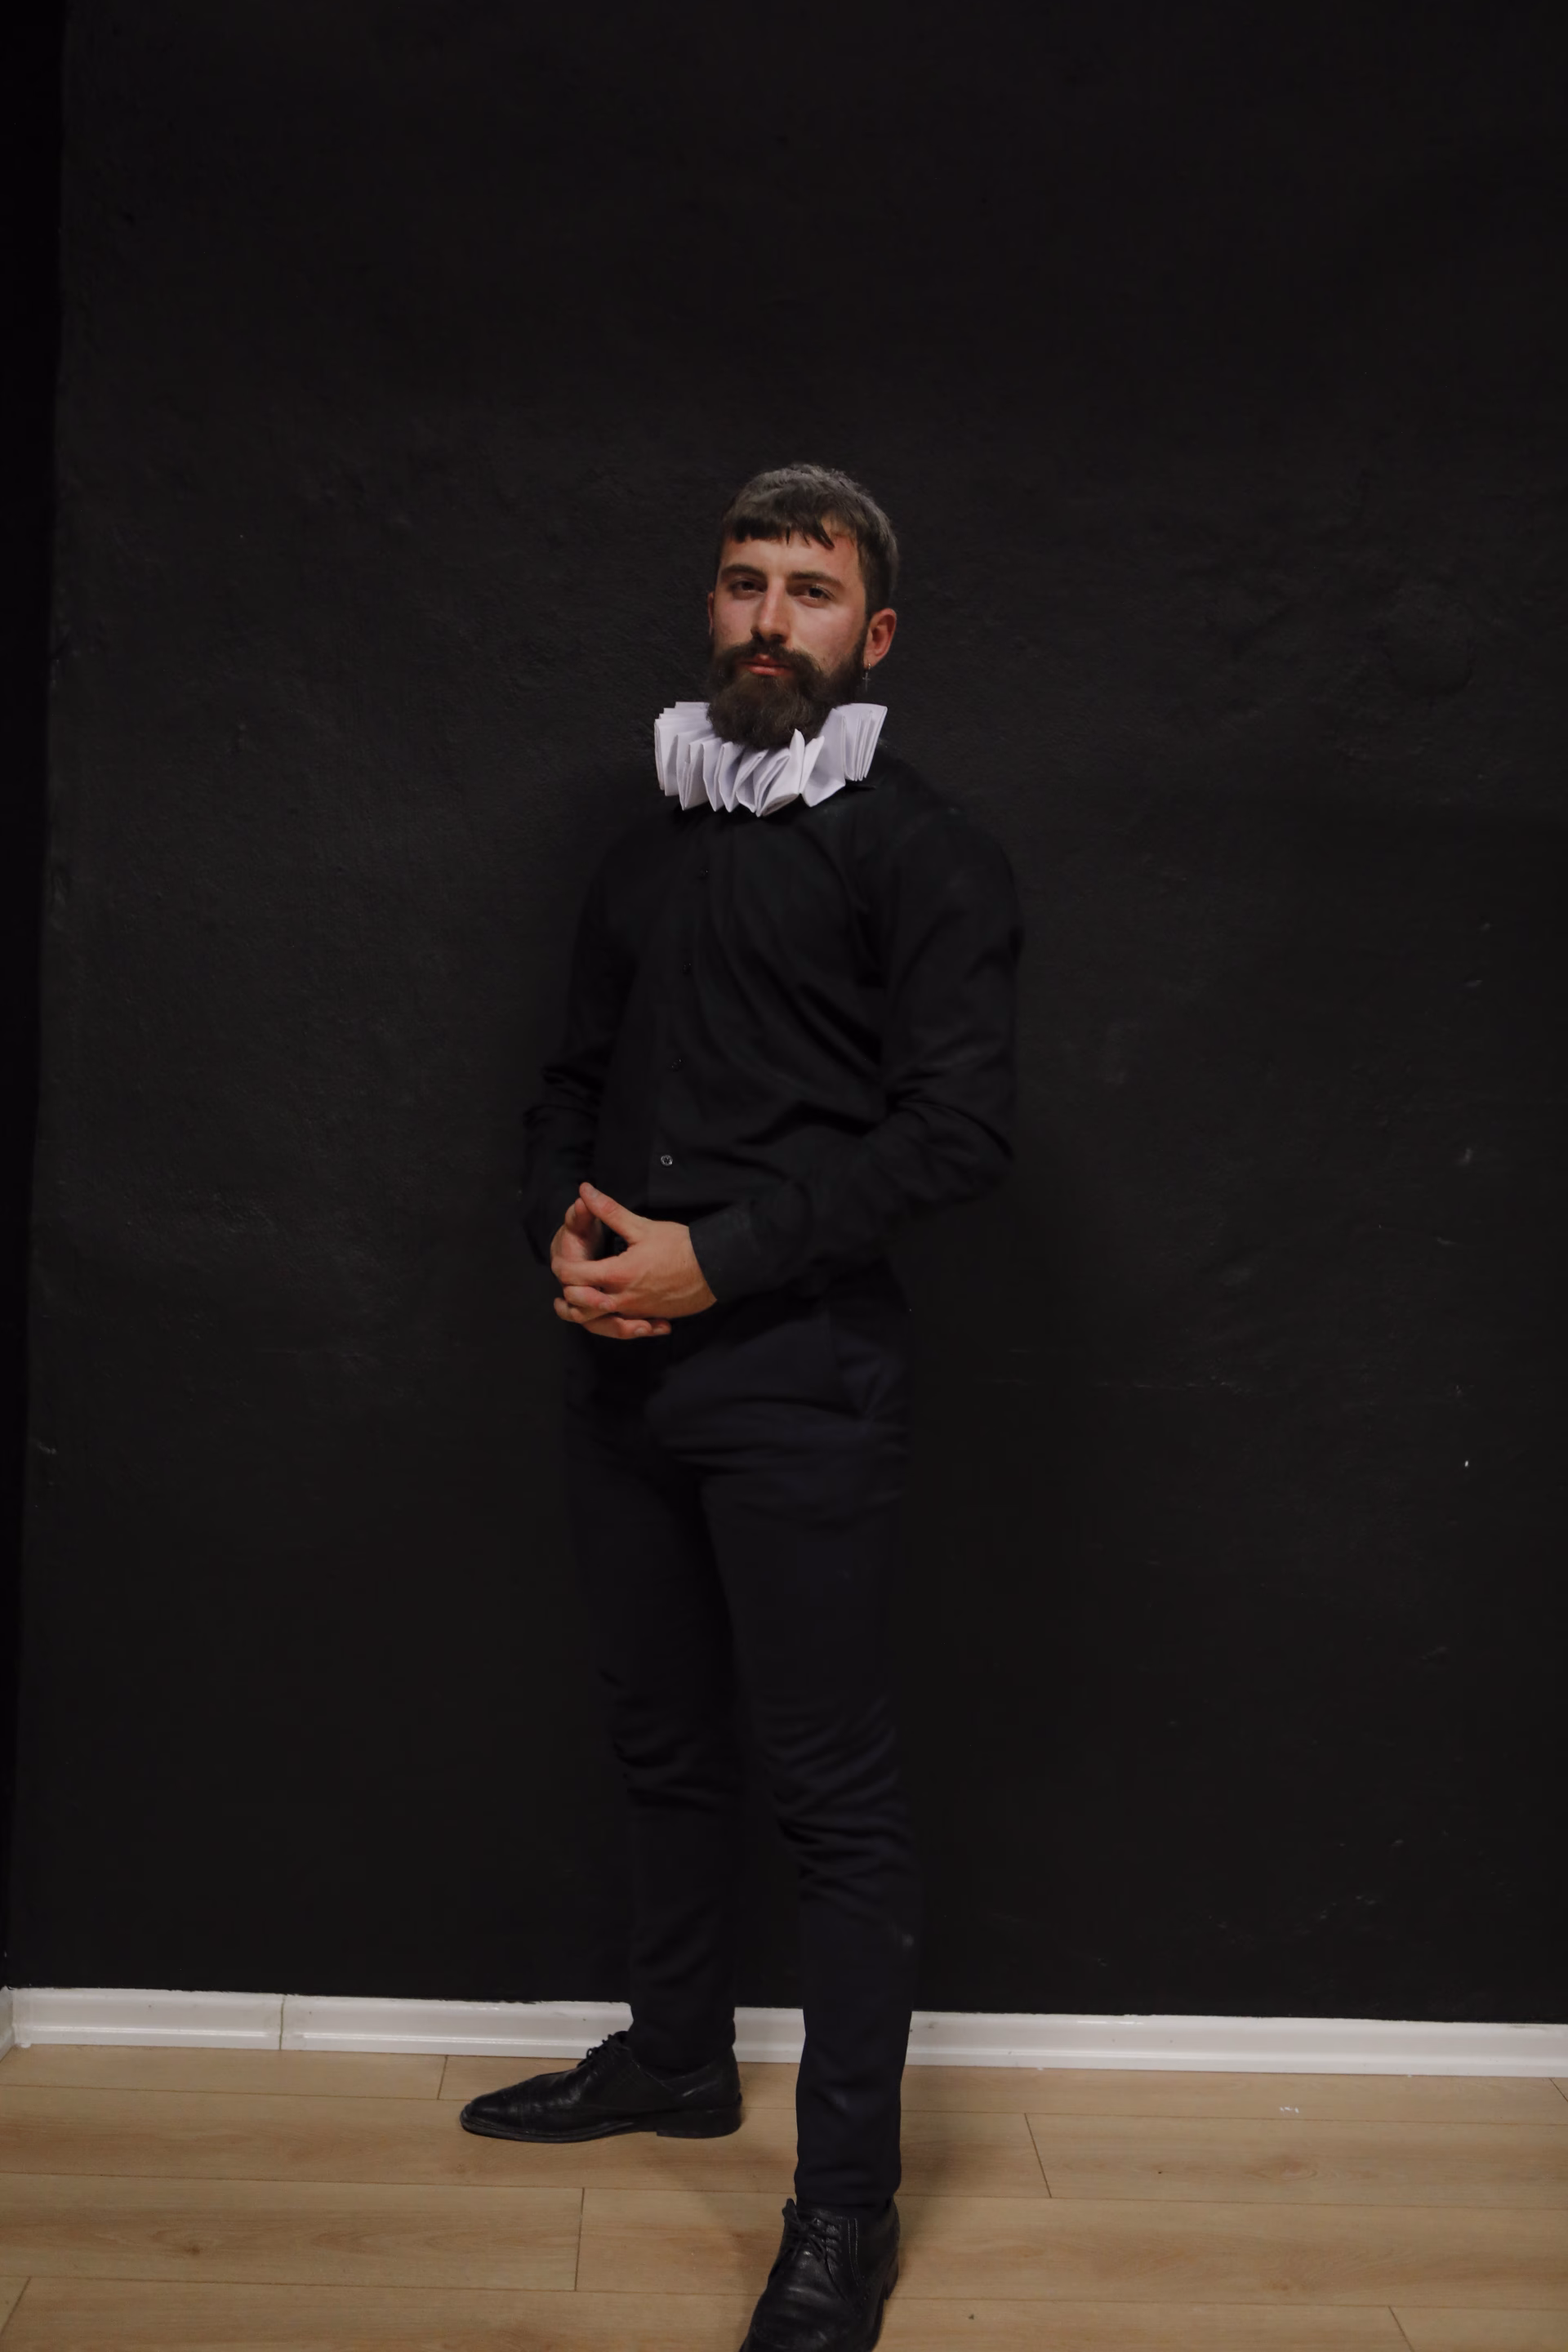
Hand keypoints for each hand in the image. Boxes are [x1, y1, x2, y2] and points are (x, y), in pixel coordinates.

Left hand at [547, 1194, 670, 1339]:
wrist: (714, 1267)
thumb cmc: (680, 1245)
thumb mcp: (641, 1226)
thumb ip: (609, 1210)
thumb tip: (585, 1191)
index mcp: (618, 1273)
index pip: (574, 1276)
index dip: (561, 1268)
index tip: (559, 1262)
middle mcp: (624, 1298)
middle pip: (580, 1305)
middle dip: (568, 1295)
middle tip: (565, 1284)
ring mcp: (637, 1311)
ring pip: (599, 1321)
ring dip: (585, 1311)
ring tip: (575, 1302)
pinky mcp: (650, 1317)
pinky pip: (622, 1325)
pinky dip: (610, 1319)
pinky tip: (609, 1310)